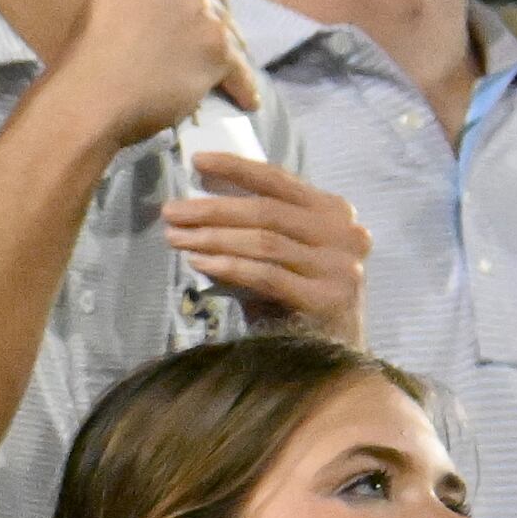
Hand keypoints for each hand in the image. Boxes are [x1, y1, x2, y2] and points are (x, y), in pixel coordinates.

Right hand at [35, 0, 256, 157]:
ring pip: (229, 34)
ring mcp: (202, 12)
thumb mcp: (101, 7)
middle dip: (215, 22)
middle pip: (213, 0)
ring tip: (231, 75)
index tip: (201, 8)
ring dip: (231, 55)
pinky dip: (244, 87)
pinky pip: (239, 70)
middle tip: (210, 45)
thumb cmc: (83, 62)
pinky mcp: (218, 48)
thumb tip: (153, 10)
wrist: (90, 96)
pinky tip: (247, 100)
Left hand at [165, 152, 368, 339]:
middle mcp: (345, 233)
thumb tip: (200, 202)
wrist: (332, 356)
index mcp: (334, 211)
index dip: (237, 168)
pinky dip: (229, 267)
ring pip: (265, 241)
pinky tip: (199, 264)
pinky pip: (267, 276)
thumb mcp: (283, 253)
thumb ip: (259, 225)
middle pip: (267, 212)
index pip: (280, 181)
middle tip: (171, 212)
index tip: (197, 161)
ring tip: (177, 237)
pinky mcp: (327, 299)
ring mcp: (340, 267)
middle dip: (213, 209)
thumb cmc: (298, 298)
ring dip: (213, 238)